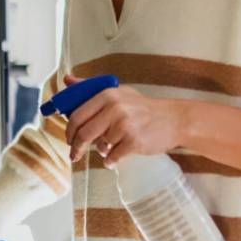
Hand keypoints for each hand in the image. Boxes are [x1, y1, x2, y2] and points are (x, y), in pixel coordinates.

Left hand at [62, 74, 185, 166]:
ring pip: (100, 146)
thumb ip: (90, 88)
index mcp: (107, 95)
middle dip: (77, 147)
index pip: (77, 115)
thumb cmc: (142, 107)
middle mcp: (115, 108)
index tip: (69, 139)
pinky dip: (111, 160)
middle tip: (75, 155)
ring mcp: (125, 125)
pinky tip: (116, 157)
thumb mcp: (117, 92)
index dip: (69, 131)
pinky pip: (112, 157)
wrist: (173, 119)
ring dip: (103, 150)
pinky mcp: (134, 141)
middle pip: (84, 133)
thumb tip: (66, 79)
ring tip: (113, 146)